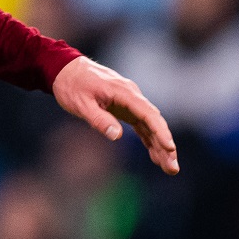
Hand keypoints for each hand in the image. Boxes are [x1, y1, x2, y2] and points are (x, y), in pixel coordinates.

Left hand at [52, 56, 178, 174]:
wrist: (66, 69)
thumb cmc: (72, 85)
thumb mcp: (81, 103)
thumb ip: (99, 118)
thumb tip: (116, 135)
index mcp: (124, 92)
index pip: (148, 114)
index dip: (160, 132)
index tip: (169, 148)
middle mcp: (132, 96)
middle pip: (154, 122)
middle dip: (166, 145)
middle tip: (173, 169)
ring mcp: (130, 101)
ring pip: (150, 125)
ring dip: (160, 146)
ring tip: (169, 169)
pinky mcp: (125, 107)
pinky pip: (142, 125)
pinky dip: (149, 140)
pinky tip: (156, 156)